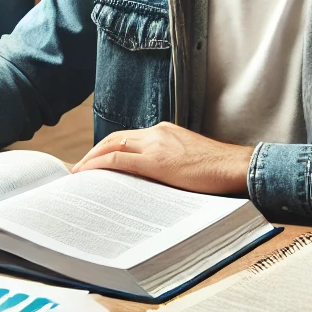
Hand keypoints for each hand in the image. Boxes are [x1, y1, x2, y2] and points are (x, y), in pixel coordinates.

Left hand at [71, 122, 253, 195]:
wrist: (234, 167)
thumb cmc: (216, 170)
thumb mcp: (186, 161)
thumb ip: (166, 163)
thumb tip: (147, 180)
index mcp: (164, 131)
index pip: (127, 137)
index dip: (107, 148)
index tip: (94, 161)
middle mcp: (156, 132)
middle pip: (114, 138)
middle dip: (93, 152)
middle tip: (78, 167)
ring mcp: (155, 144)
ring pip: (112, 146)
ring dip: (91, 159)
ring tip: (79, 174)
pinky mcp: (156, 161)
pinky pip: (119, 160)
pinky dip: (100, 165)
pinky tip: (89, 174)